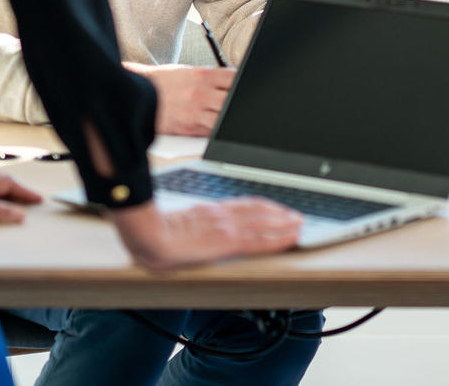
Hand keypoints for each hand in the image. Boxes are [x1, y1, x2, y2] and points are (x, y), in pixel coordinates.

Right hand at [110, 198, 302, 270]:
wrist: (149, 237)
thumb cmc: (155, 232)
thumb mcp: (178, 219)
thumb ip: (192, 219)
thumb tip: (194, 223)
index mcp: (211, 210)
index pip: (246, 204)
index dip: (266, 206)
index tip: (278, 208)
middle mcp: (223, 215)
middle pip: (260, 211)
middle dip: (281, 213)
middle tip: (298, 216)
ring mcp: (227, 228)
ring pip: (265, 224)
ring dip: (285, 224)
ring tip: (300, 225)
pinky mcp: (228, 243)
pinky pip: (260, 241)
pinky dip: (278, 239)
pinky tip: (290, 238)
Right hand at [125, 63, 234, 135]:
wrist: (138, 95)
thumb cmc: (163, 82)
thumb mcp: (188, 72)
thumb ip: (211, 77)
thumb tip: (232, 81)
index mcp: (203, 75)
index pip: (234, 77)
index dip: (244, 82)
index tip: (248, 86)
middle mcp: (201, 93)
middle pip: (232, 99)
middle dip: (238, 102)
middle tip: (245, 105)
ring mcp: (196, 111)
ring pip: (224, 118)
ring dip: (229, 118)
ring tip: (232, 118)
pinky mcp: (189, 127)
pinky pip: (211, 131)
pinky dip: (217, 130)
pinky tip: (221, 127)